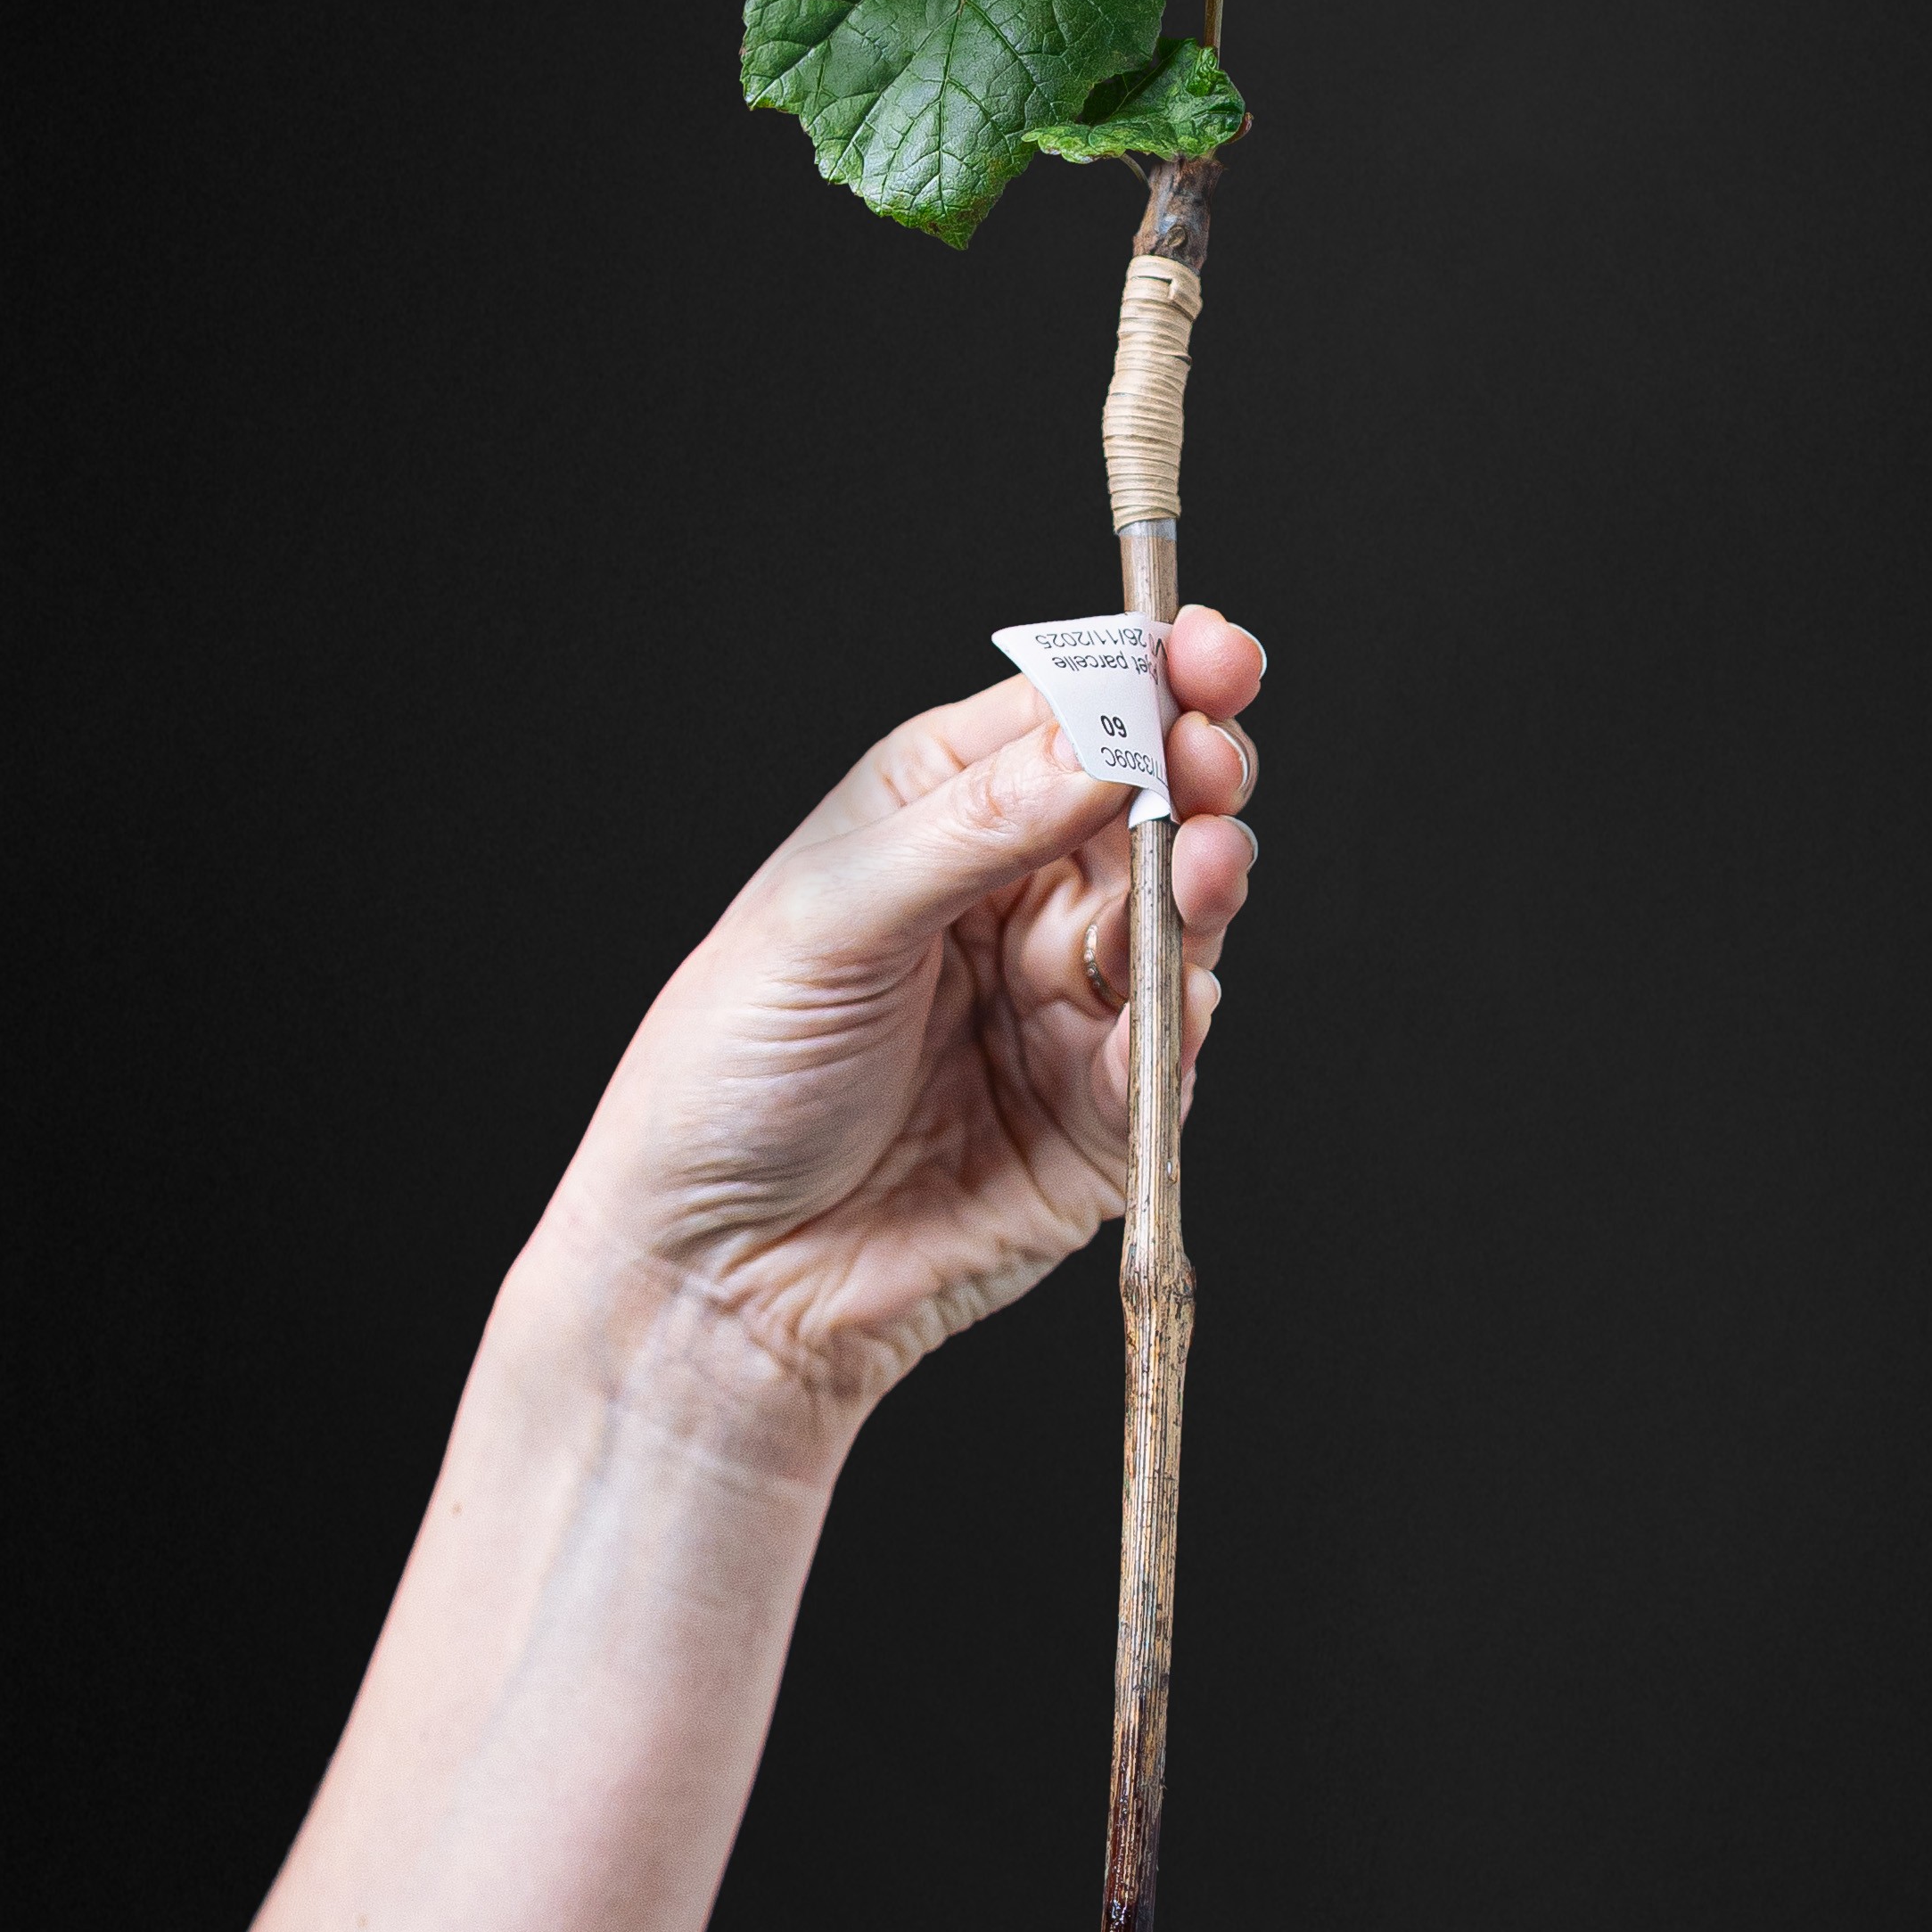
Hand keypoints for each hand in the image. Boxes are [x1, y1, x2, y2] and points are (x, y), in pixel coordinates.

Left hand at [523, 610, 1267, 1435]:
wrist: (717, 1274)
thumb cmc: (730, 1079)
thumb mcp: (831, 918)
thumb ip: (976, 827)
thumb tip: (1103, 739)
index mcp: (935, 816)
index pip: (1067, 715)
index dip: (1147, 679)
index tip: (1210, 657)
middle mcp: (1010, 900)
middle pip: (1148, 810)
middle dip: (1196, 778)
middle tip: (1215, 767)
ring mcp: (1061, 1008)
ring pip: (1177, 924)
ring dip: (1201, 890)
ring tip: (1200, 871)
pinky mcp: (1098, 1119)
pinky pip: (1169, 1058)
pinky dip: (1179, 1028)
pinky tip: (1170, 1007)